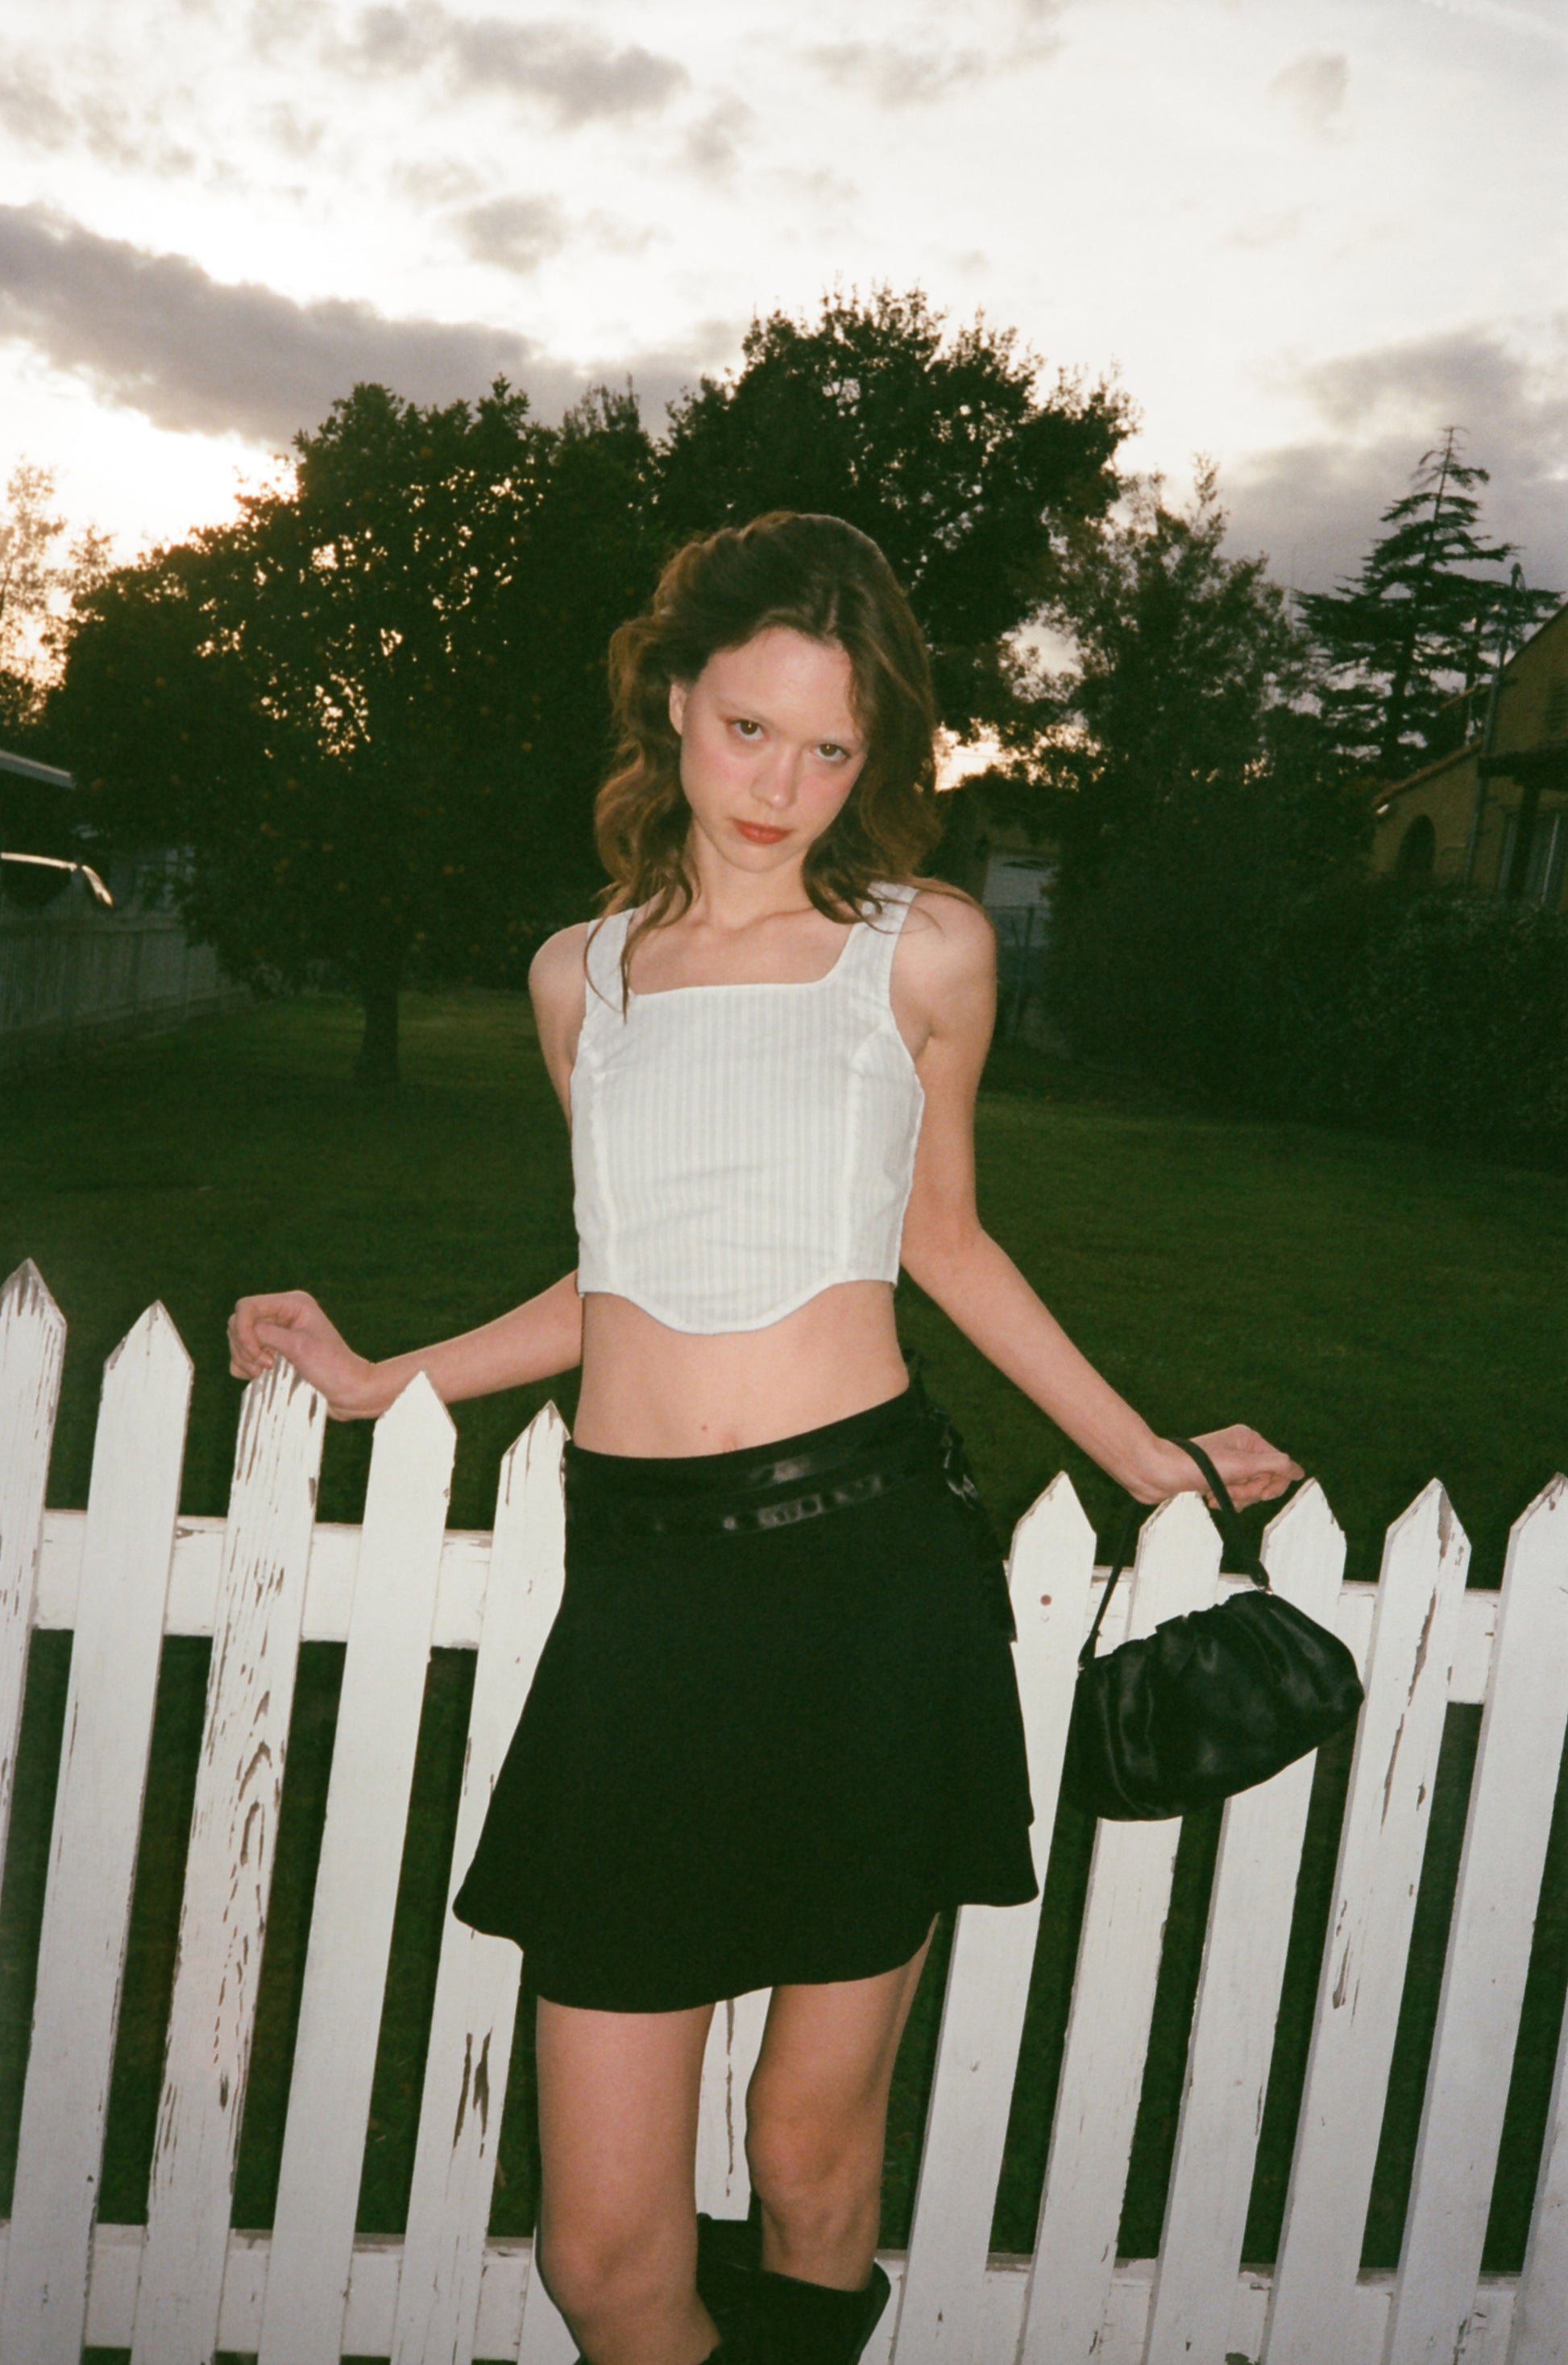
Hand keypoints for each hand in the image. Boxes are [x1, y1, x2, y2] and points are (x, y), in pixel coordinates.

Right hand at [227, 1290, 382, 1419]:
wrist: (349, 1392)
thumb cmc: (331, 1368)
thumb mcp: (299, 1347)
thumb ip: (266, 1334)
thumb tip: (239, 1328)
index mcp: (292, 1304)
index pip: (247, 1307)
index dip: (243, 1331)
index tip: (256, 1355)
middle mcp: (282, 1314)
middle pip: (239, 1323)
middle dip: (245, 1347)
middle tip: (266, 1367)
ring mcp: (276, 1333)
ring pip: (238, 1340)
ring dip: (244, 1359)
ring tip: (264, 1373)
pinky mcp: (272, 1352)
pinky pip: (242, 1356)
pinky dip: (244, 1366)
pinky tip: (260, 1377)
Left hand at [1153, 1425, 1303, 1510]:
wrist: (1158, 1473)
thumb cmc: (1197, 1466)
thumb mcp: (1242, 1465)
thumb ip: (1275, 1466)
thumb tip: (1299, 1471)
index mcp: (1249, 1439)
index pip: (1280, 1467)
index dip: (1272, 1484)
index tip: (1258, 1491)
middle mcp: (1240, 1449)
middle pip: (1265, 1480)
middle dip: (1250, 1492)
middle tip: (1230, 1492)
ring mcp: (1228, 1464)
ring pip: (1250, 1490)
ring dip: (1236, 1499)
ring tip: (1216, 1498)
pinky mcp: (1215, 1478)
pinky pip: (1234, 1495)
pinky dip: (1225, 1501)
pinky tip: (1210, 1501)